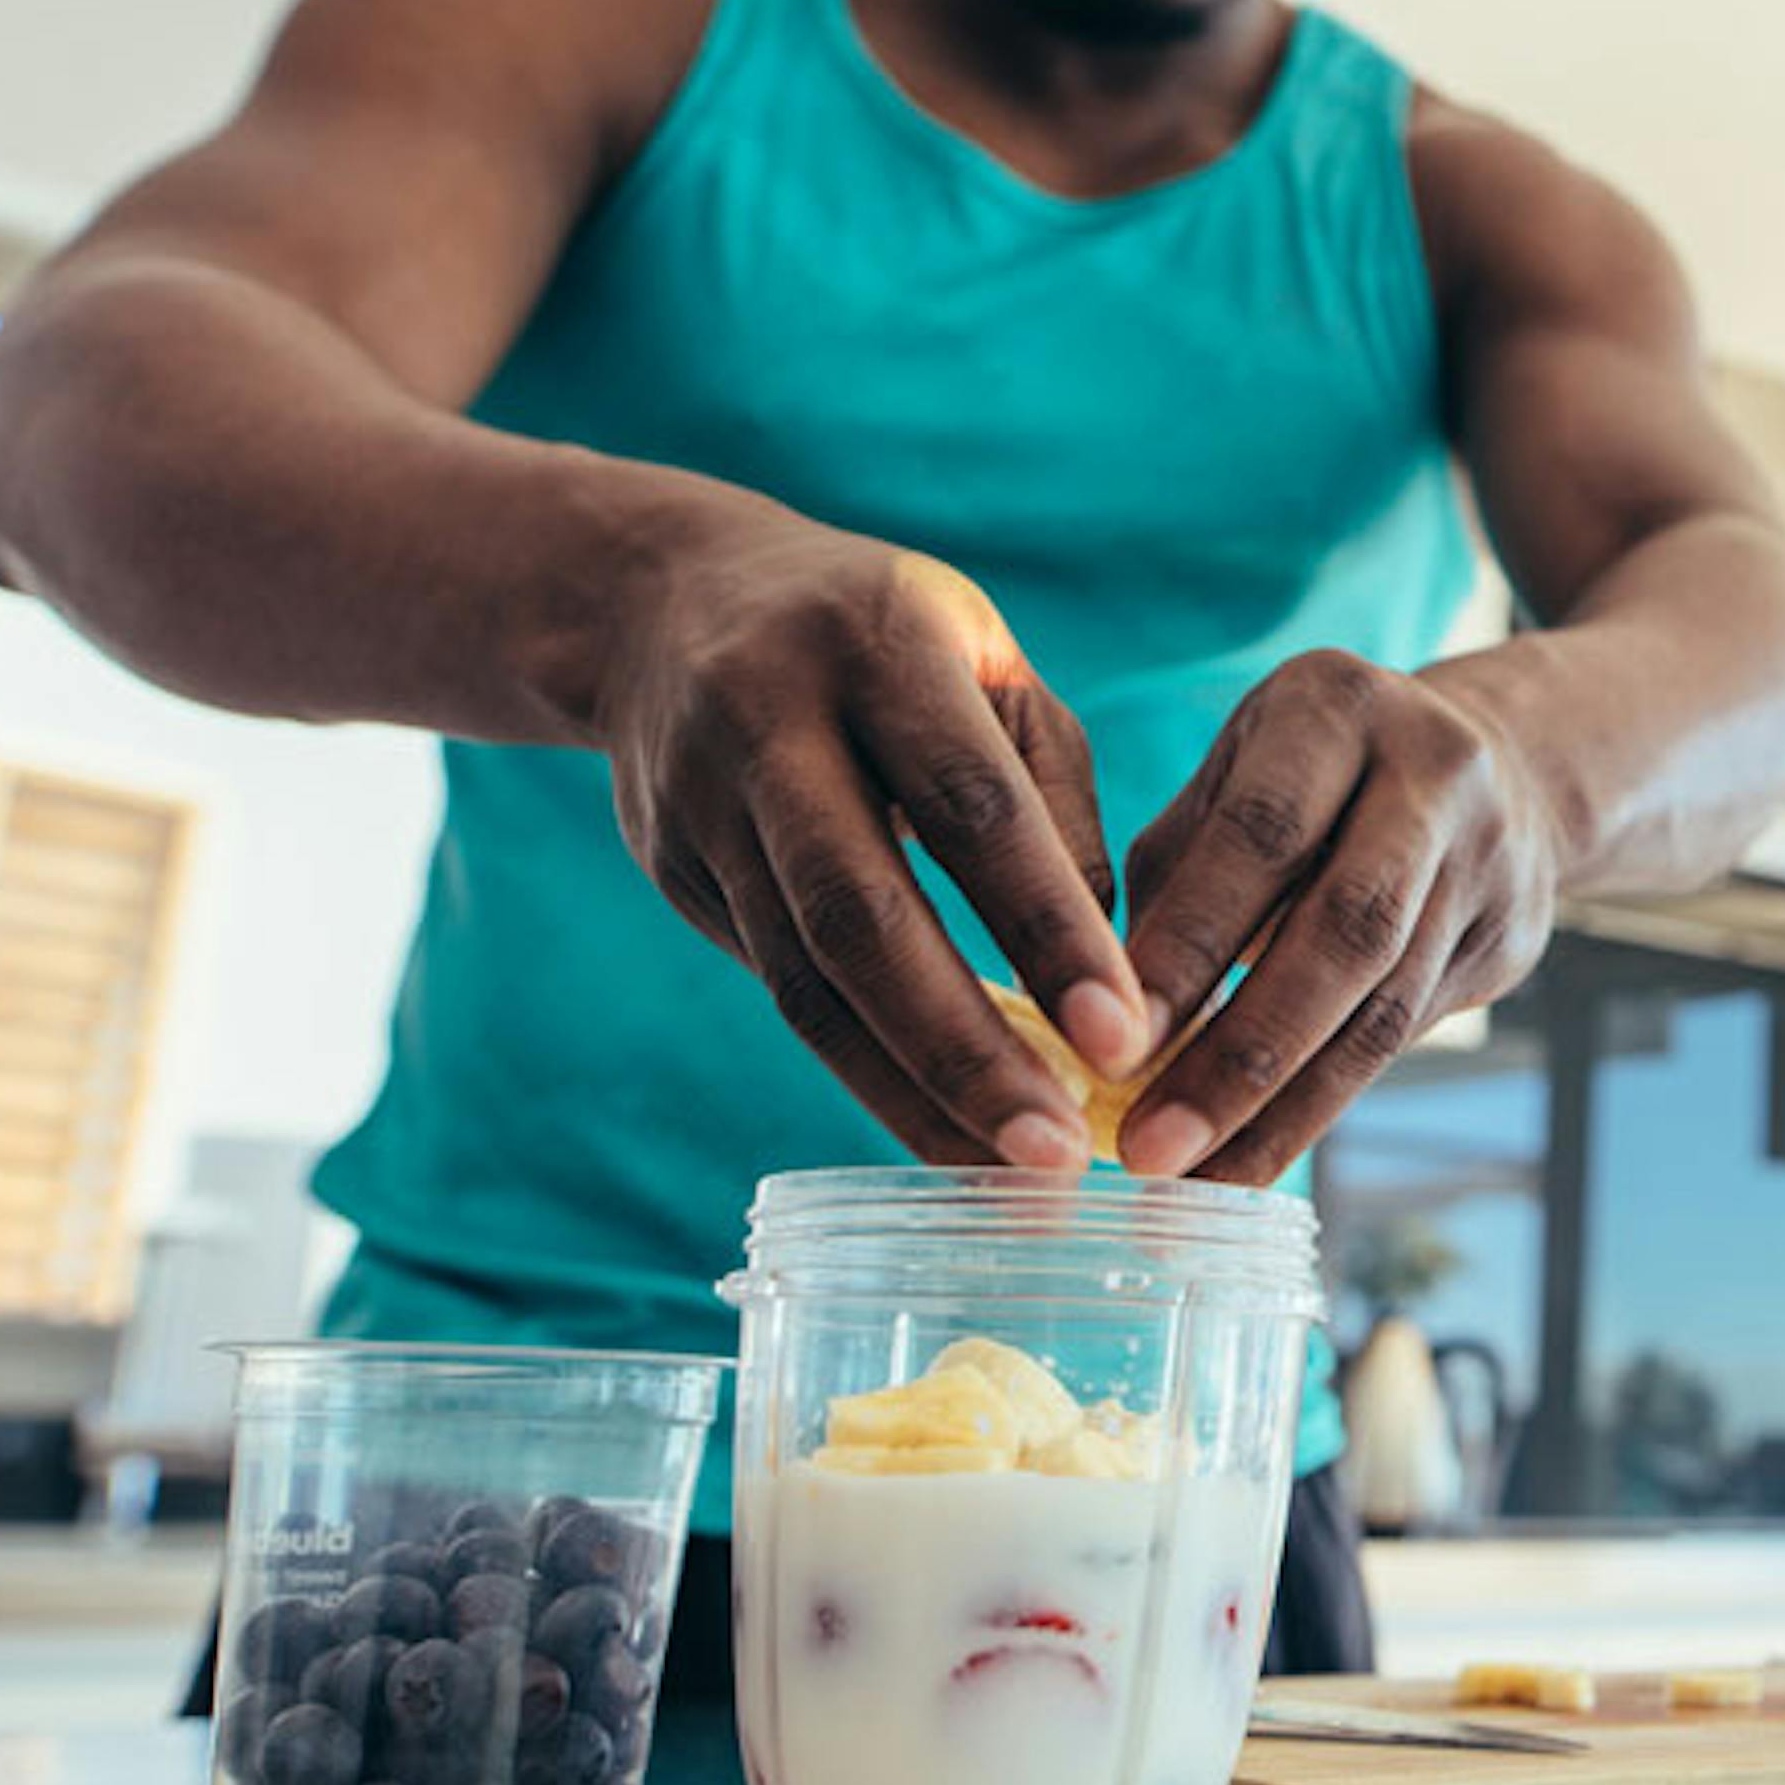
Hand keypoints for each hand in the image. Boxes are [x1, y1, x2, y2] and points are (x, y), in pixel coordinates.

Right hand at [593, 505, 1150, 1167]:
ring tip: (1011, 1181)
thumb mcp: (986, 668)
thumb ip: (1053, 803)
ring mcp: (703, 806)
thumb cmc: (886, 640)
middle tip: (1059, 1159)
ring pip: (806, 979)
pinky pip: (780, 992)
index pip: (972, 806)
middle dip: (965, 1051)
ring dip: (911, 1093)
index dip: (1045, 928)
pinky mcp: (673, 873)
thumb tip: (1110, 972)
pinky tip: (942, 1133)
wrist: (660, 602)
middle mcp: (772, 725)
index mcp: (879, 646)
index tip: (1124, 1038)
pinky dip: (865, 1072)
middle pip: (863, 916)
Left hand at [1114, 648, 1563, 1180]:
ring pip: (1384, 1007)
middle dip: (1241, 1053)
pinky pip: (1406, 1038)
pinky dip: (1321, 1106)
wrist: (1497, 767)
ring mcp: (1490, 859)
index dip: (1189, 945)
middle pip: (1345, 931)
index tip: (1109, 1045)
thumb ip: (1174, 880)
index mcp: (1339, 706)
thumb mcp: (1233, 777)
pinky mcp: (1514, 938)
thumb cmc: (1307, 783)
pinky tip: (1251, 1156)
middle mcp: (1435, 772)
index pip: (1263, 834)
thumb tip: (1104, 1023)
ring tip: (1192, 1181)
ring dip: (1281, 1108)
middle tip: (1147, 1147)